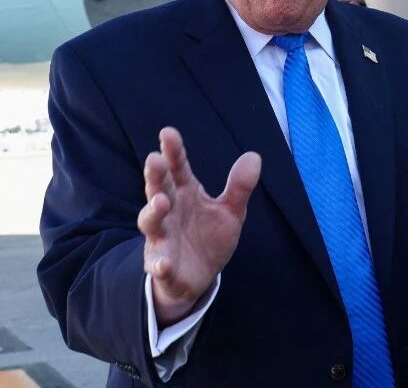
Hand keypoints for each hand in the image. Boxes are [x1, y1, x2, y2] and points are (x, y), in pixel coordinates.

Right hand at [137, 127, 260, 326]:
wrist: (200, 276)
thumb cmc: (209, 236)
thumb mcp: (230, 211)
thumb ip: (239, 186)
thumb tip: (254, 156)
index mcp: (185, 193)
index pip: (178, 168)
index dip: (174, 152)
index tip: (168, 132)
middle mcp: (169, 211)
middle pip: (159, 189)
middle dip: (155, 175)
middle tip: (154, 159)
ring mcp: (162, 238)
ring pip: (152, 223)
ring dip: (153, 212)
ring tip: (160, 202)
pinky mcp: (164, 266)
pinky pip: (159, 265)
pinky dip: (159, 264)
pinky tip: (163, 263)